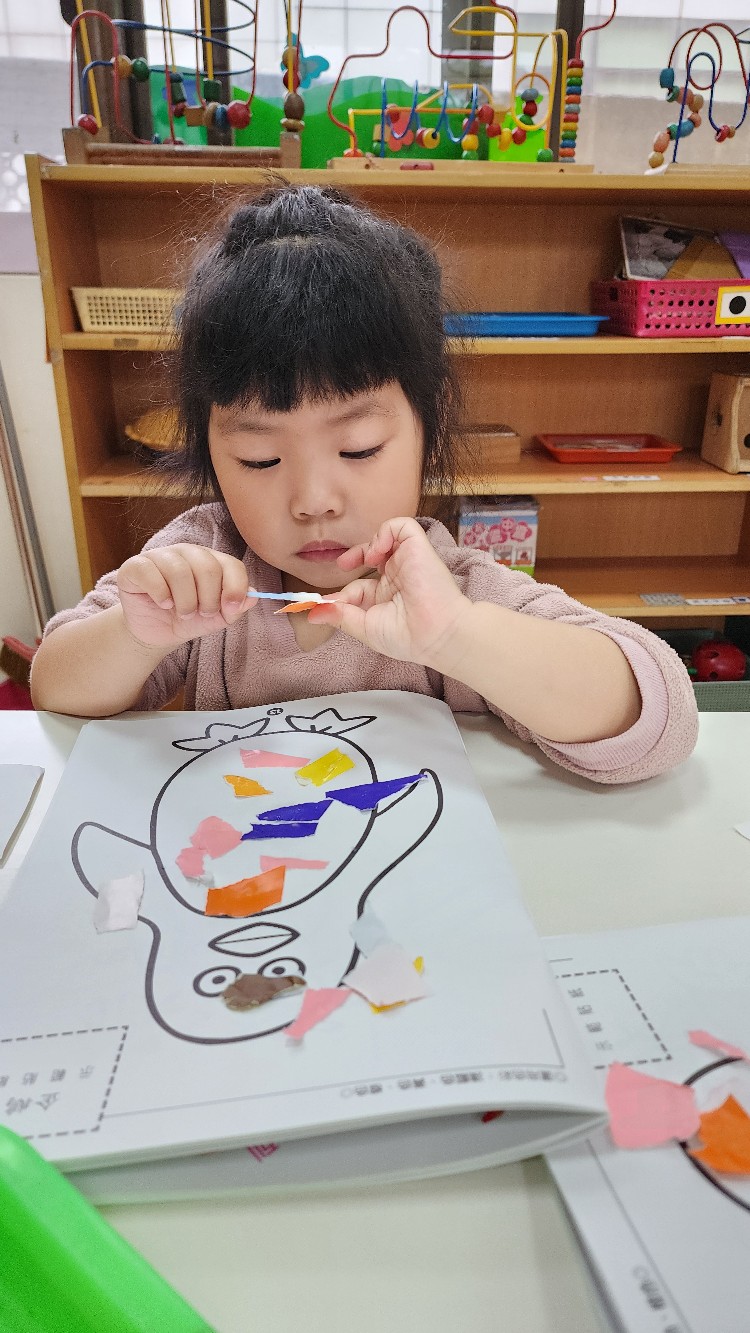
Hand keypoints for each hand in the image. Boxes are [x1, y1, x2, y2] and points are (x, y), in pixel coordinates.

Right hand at [117, 544, 254, 648]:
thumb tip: (253, 596)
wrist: (153, 632)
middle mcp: (186, 553)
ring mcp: (160, 556)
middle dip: (208, 599)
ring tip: (182, 613)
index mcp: (210, 561)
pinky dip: (161, 594)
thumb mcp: (216, 618)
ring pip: (180, 571)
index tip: (229, 609)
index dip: (234, 588)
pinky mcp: (136, 566)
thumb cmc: (186, 619)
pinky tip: (162, 604)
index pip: (231, 564)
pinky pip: (151, 573)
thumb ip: (235, 608)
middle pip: (207, 567)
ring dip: (185, 601)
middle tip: (201, 614)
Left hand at [308, 517, 470, 667]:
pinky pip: (401, 526)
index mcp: (387, 598)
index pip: (359, 586)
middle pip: (370, 556)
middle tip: (344, 564)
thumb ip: (340, 617)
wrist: (436, 634)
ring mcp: (407, 561)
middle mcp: (397, 577)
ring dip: (369, 544)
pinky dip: (385, 532)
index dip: (342, 592)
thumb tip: (312, 614)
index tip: (323, 601)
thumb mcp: (365, 628)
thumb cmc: (407, 637)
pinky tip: (380, 552)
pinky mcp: (417, 548)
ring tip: (365, 559)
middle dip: (354, 557)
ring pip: (386, 537)